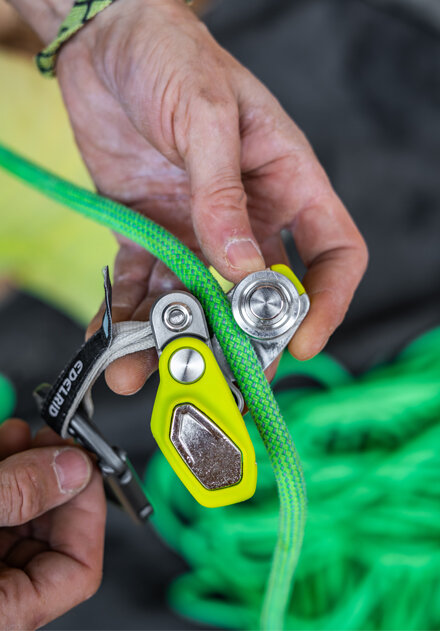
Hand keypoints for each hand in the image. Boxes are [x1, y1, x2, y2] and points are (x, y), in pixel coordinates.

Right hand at [0, 419, 105, 629]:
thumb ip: (20, 494)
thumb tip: (72, 469)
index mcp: (4, 611)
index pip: (79, 572)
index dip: (91, 512)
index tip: (86, 466)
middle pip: (51, 535)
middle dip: (57, 477)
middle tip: (57, 439)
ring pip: (23, 514)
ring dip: (29, 465)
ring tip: (27, 433)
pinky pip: (0, 506)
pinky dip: (5, 471)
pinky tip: (5, 441)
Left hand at [53, 0, 366, 393]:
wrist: (106, 39)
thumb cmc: (172, 56)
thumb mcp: (208, 117)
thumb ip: (223, 195)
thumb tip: (241, 268)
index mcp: (287, 182)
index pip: (332, 253)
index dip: (326, 302)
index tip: (301, 342)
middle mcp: (247, 215)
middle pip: (258, 295)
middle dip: (241, 341)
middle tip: (219, 379)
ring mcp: (197, 230)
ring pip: (196, 300)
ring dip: (173, 339)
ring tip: (143, 373)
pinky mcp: (150, 232)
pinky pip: (145, 283)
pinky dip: (129, 313)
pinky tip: (113, 337)